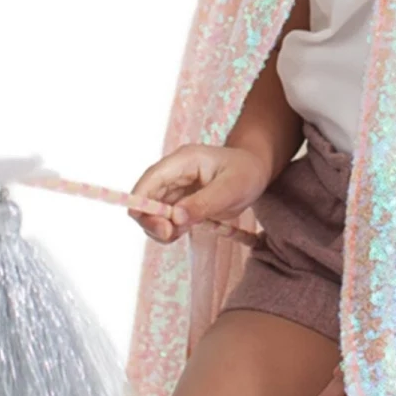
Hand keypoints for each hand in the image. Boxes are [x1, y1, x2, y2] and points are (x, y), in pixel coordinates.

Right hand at [127, 144, 271, 243]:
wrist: (255, 171)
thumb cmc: (246, 172)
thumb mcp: (232, 187)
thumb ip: (204, 203)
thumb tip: (176, 219)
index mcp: (183, 161)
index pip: (150, 180)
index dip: (141, 201)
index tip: (153, 224)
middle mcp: (173, 174)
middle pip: (145, 198)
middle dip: (152, 220)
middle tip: (172, 234)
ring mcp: (174, 189)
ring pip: (152, 213)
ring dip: (161, 229)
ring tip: (185, 231)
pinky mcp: (179, 203)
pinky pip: (165, 220)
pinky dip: (170, 230)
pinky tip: (187, 229)